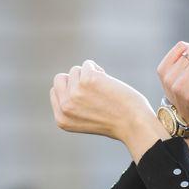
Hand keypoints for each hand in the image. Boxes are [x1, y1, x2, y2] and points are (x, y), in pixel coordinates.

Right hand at [50, 60, 168, 158]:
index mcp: (61, 119)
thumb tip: (68, 81)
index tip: (88, 97)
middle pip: (60, 78)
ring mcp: (74, 93)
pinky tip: (109, 84)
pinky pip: (88, 64)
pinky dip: (98, 70)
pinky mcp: (87, 80)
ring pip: (75, 70)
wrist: (133, 124)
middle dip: (76, 79)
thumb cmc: (115, 122)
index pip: (55, 91)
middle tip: (94, 90)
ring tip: (104, 89)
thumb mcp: (85, 120)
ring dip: (90, 75)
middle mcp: (64, 107)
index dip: (71, 89)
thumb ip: (72, 106)